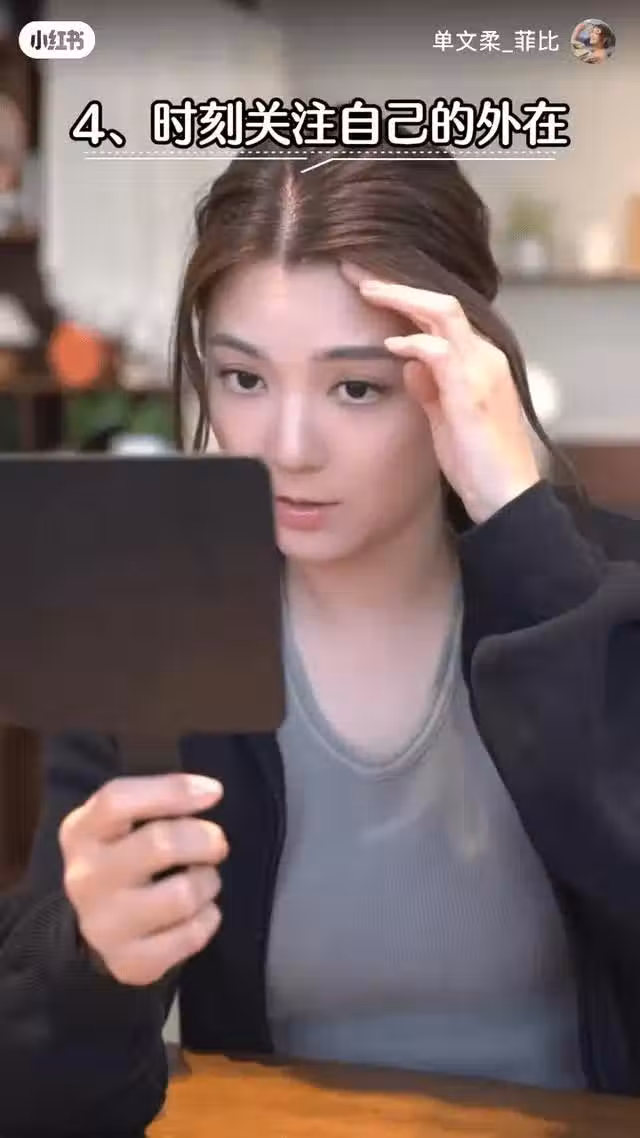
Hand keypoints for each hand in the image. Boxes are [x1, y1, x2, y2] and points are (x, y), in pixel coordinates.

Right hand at [60, 773, 227, 985]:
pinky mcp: (130, 962)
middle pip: (161, 844)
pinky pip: (192, 935)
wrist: (101, 926)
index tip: (214, 792)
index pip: (119, 800)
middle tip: (215, 843)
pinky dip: (208, 918)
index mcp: (80, 832)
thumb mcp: (124, 819)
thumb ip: (157, 798)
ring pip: (183, 894)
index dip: (172, 790)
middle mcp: (84, 879)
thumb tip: (209, 791)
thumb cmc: (124, 856)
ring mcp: (104, 926)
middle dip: (206, 839)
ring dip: (208, 881)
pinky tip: (197, 912)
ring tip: (201, 879)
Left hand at [342, 264, 541, 524]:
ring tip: (365, 288)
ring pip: (443, 313)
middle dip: (395, 282)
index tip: (365, 283)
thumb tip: (405, 361)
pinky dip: (413, 343)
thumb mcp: (446, 420)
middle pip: (439, 301)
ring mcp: (482, 371)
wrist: (505, 496)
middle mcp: (484, 356)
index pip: (439, 313)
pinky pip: (442, 352)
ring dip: (401, 298)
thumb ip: (429, 389)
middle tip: (354, 268)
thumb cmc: (478, 463)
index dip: (402, 295)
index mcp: (479, 360)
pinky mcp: (473, 392)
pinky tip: (387, 345)